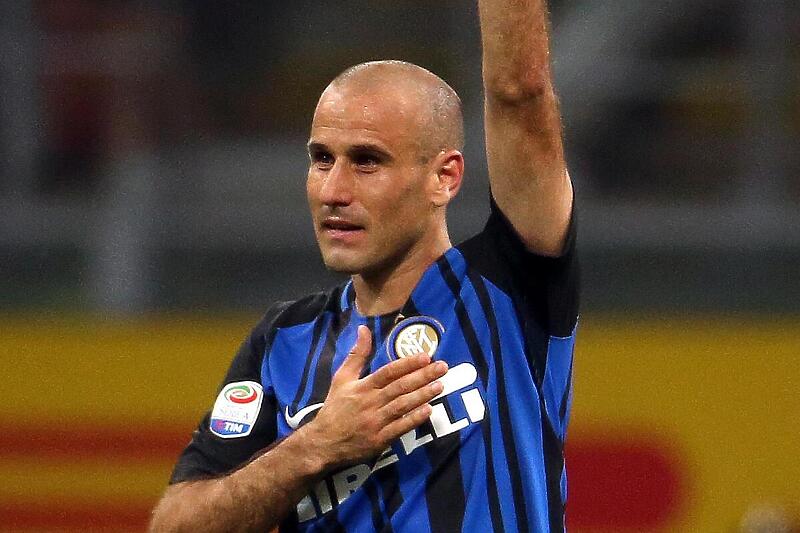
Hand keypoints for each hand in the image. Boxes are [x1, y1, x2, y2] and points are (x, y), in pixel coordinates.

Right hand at [303, 325, 447, 467]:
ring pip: (402, 405)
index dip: (407, 363)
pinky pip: (399, 428)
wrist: (323, 442)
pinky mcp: (379, 439)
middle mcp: (370, 402)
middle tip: (442, 367)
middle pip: (400, 387)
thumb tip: (363, 329)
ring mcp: (376, 422)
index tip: (425, 356)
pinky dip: (414, 419)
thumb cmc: (335, 408)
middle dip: (423, 376)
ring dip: (422, 395)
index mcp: (362, 387)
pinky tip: (428, 410)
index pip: (388, 372)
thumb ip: (357, 354)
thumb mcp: (341, 378)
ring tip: (440, 385)